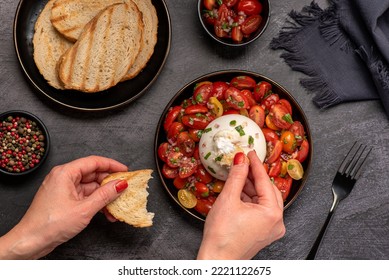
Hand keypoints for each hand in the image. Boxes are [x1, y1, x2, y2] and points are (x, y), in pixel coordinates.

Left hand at [0, 156, 127, 258]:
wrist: (30, 241)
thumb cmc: (50, 224)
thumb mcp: (84, 209)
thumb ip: (105, 195)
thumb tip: (121, 184)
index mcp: (65, 173)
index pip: (94, 162)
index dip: (112, 165)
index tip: (126, 171)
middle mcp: (64, 177)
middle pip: (93, 174)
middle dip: (110, 184)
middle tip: (124, 190)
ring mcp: (64, 189)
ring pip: (91, 187)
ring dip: (104, 197)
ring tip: (116, 207)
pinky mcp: (65, 199)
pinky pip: (85, 196)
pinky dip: (96, 203)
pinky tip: (106, 212)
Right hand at [197, 151, 284, 259]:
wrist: (216, 260)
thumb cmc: (222, 235)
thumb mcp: (228, 199)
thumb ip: (237, 176)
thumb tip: (241, 160)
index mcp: (272, 213)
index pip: (265, 181)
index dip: (255, 164)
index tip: (249, 152)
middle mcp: (277, 222)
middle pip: (268, 190)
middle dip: (254, 176)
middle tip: (243, 164)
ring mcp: (271, 229)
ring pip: (264, 200)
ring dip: (251, 188)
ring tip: (237, 178)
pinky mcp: (264, 232)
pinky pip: (261, 210)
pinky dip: (251, 200)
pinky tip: (239, 193)